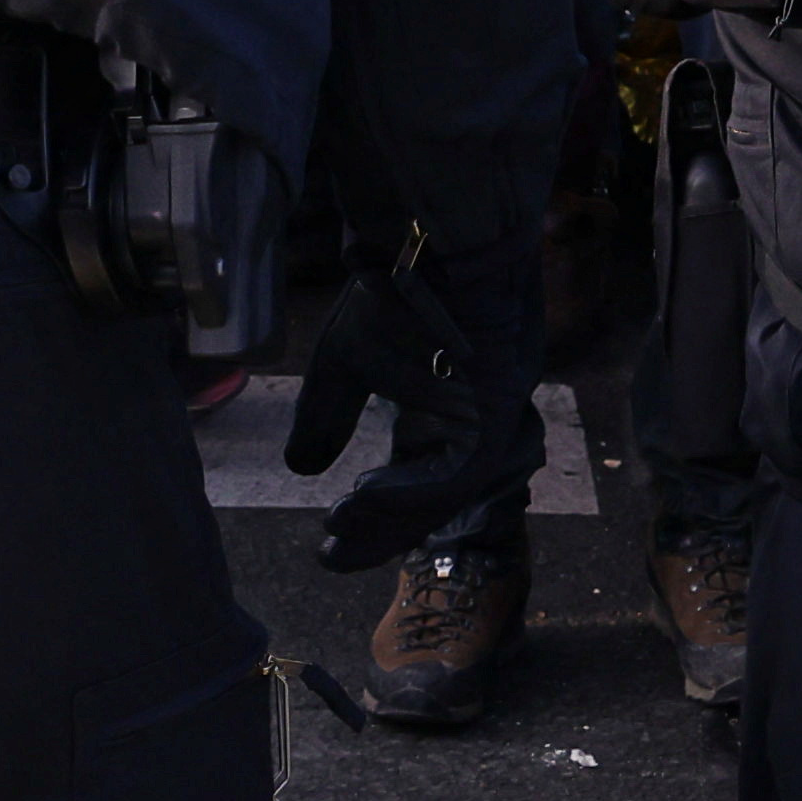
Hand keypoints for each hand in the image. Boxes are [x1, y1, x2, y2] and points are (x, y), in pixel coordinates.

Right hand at [290, 252, 543, 573]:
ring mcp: (490, 419)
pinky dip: (413, 488)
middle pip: (428, 502)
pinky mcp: (501, 408)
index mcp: (441, 415)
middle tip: (330, 558)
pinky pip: (459, 469)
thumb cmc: (394, 293)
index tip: (327, 543)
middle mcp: (470, 425)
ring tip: (339, 528)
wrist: (429, 242)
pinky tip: (365, 494)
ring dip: (390, 517)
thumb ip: (326, 416)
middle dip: (379, 534)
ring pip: (443, 493)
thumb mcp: (346, 363)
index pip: (410, 485)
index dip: (372, 520)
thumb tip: (300, 469)